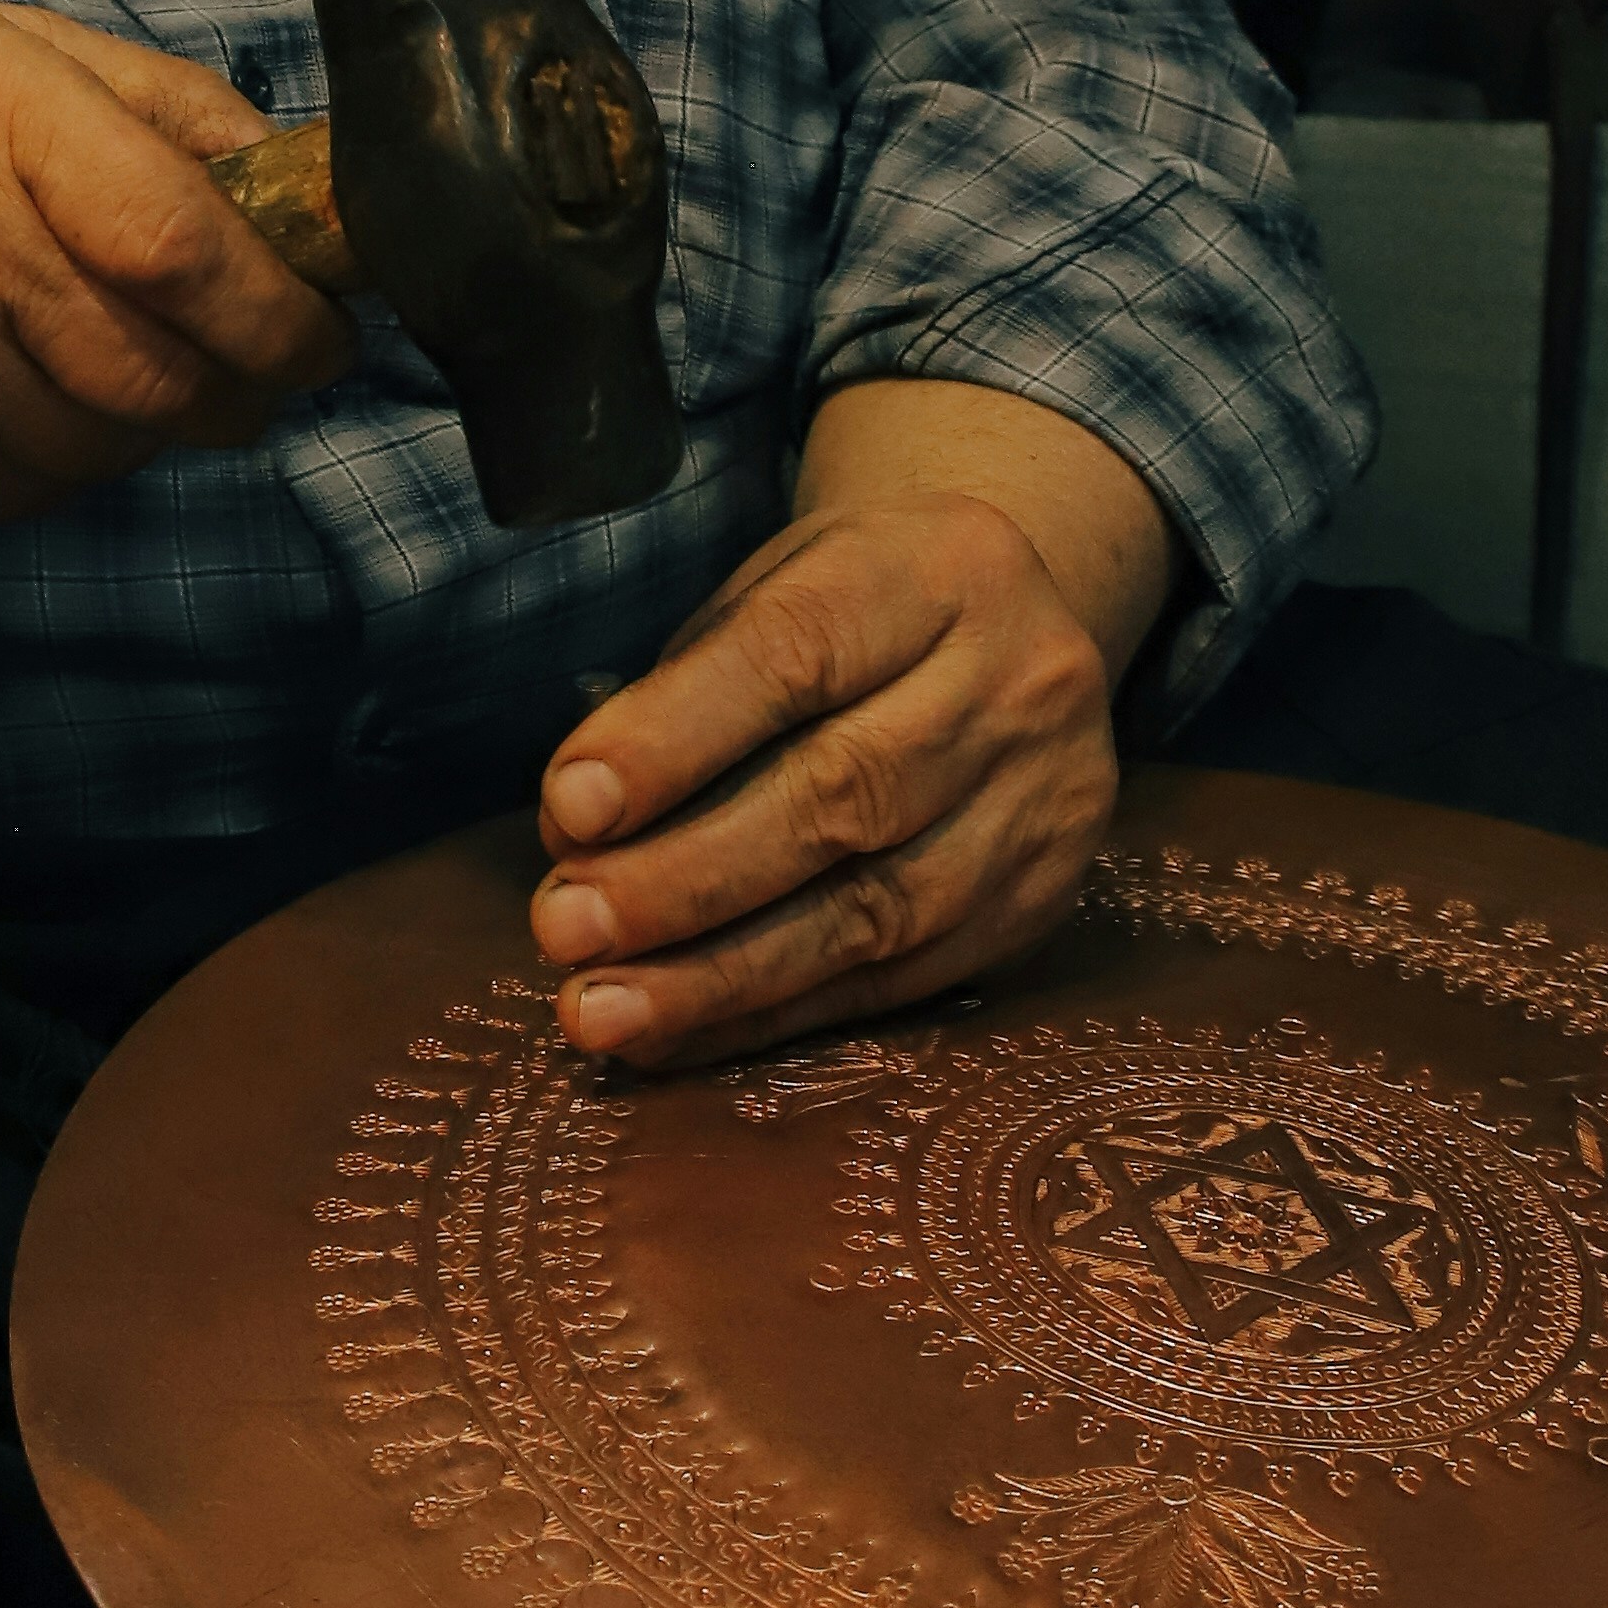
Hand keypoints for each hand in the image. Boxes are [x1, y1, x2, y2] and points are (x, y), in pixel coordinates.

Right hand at [0, 0, 352, 534]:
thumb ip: (161, 105)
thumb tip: (302, 186)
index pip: (185, 243)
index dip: (282, 311)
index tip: (321, 329)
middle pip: (165, 373)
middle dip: (238, 387)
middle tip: (244, 367)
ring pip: (106, 450)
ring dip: (134, 426)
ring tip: (78, 357)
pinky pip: (25, 496)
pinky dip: (45, 461)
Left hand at [527, 389, 1169, 1069]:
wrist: (1022, 624)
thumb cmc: (858, 608)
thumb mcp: (780, 587)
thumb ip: (688, 693)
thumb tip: (580, 829)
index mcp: (936, 572)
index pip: (797, 653)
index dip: (676, 739)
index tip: (570, 808)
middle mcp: (1014, 683)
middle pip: (843, 796)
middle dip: (686, 879)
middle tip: (566, 927)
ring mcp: (1042, 802)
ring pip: (876, 912)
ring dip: (719, 976)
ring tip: (602, 1010)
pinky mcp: (1036, 902)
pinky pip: (897, 981)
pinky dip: (771, 1016)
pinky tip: (674, 1035)